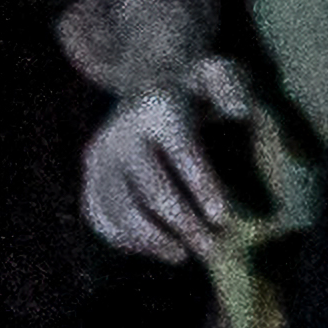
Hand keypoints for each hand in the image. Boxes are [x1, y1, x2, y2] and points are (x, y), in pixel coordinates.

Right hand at [79, 57, 264, 264]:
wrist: (148, 77)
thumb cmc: (196, 85)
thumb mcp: (219, 72)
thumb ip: (230, 86)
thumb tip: (238, 111)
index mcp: (160, 108)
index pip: (183, 152)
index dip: (202, 186)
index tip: (222, 219)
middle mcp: (123, 132)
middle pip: (150, 188)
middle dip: (183, 223)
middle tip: (211, 249)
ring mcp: (101, 154)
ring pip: (118, 207)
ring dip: (150, 238)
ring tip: (182, 255)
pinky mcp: (90, 173)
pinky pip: (98, 213)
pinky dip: (123, 238)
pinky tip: (155, 249)